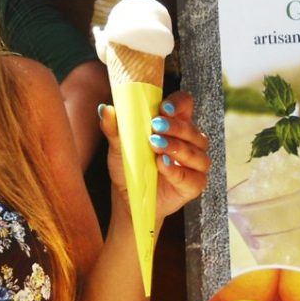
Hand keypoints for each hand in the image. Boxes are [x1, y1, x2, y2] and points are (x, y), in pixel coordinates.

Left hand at [99, 90, 209, 219]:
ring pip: (195, 152)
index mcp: (175, 124)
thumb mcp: (118, 146)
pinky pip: (193, 177)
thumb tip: (104, 109)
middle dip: (174, 126)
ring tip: (156, 145)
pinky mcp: (194, 184)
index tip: (164, 107)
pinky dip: (177, 170)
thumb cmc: (128, 165)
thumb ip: (114, 128)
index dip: (178, 103)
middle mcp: (190, 141)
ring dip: (176, 147)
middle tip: (156, 126)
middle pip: (191, 129)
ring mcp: (195, 163)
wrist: (128, 197)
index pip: (185, 105)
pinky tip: (162, 165)